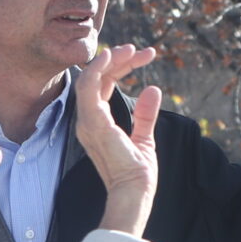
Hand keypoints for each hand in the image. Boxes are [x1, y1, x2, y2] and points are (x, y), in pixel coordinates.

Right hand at [76, 44, 162, 236]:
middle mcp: (87, 120)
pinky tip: (112, 56)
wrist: (134, 192)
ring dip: (110, 60)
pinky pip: (88, 86)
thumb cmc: (137, 173)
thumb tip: (153, 89)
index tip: (143, 56)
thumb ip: (145, 114)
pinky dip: (98, 68)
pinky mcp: (93, 122)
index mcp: (97, 123)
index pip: (103, 85)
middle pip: (96, 78)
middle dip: (117, 59)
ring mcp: (87, 120)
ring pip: (91, 77)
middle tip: (139, 50)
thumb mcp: (144, 137)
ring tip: (131, 49)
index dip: (120, 67)